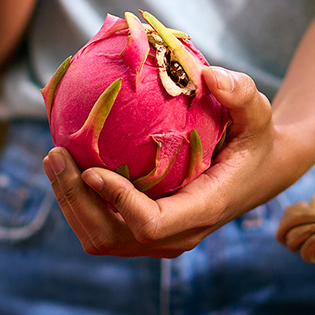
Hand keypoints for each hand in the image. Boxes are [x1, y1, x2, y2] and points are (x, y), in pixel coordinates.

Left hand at [41, 66, 284, 258]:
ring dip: (69, 203)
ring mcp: (160, 239)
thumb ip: (240, 93)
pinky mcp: (145, 232)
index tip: (91, 169)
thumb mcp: (258, 112)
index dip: (118, 201)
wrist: (260, 170)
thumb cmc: (255, 136)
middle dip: (76, 201)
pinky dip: (78, 201)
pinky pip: (102, 227)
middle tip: (55, 154)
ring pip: (100, 238)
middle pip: (113, 236)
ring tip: (53, 157)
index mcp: (203, 209)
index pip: (151, 223)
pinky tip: (67, 162)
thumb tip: (208, 75)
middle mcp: (178, 235)